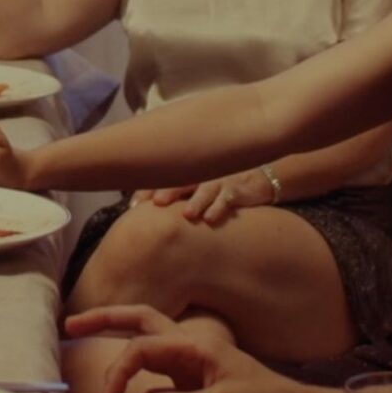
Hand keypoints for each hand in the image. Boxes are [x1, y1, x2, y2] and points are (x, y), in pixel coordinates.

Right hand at [62, 305, 338, 392]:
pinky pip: (161, 389)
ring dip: (124, 365)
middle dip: (106, 322)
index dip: (118, 371)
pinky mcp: (200, 392)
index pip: (141, 347)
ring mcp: (195, 370)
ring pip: (149, 356)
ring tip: (100, 383)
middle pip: (140, 324)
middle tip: (71, 325)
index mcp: (196, 347)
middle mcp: (192, 352)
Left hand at [143, 168, 276, 226]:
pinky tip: (211, 218)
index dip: (148, 190)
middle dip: (168, 191)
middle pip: (181, 182)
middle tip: (156, 203)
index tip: (134, 205)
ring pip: (206, 190)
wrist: (257, 177)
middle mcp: (201, 175)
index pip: (162, 179)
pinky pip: (228, 198)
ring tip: (188, 214)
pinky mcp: (238, 189)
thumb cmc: (218, 186)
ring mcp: (219, 181)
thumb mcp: (195, 186)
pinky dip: (220, 207)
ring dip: (197, 201)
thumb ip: (174, 194)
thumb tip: (141, 212)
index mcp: (186, 174)